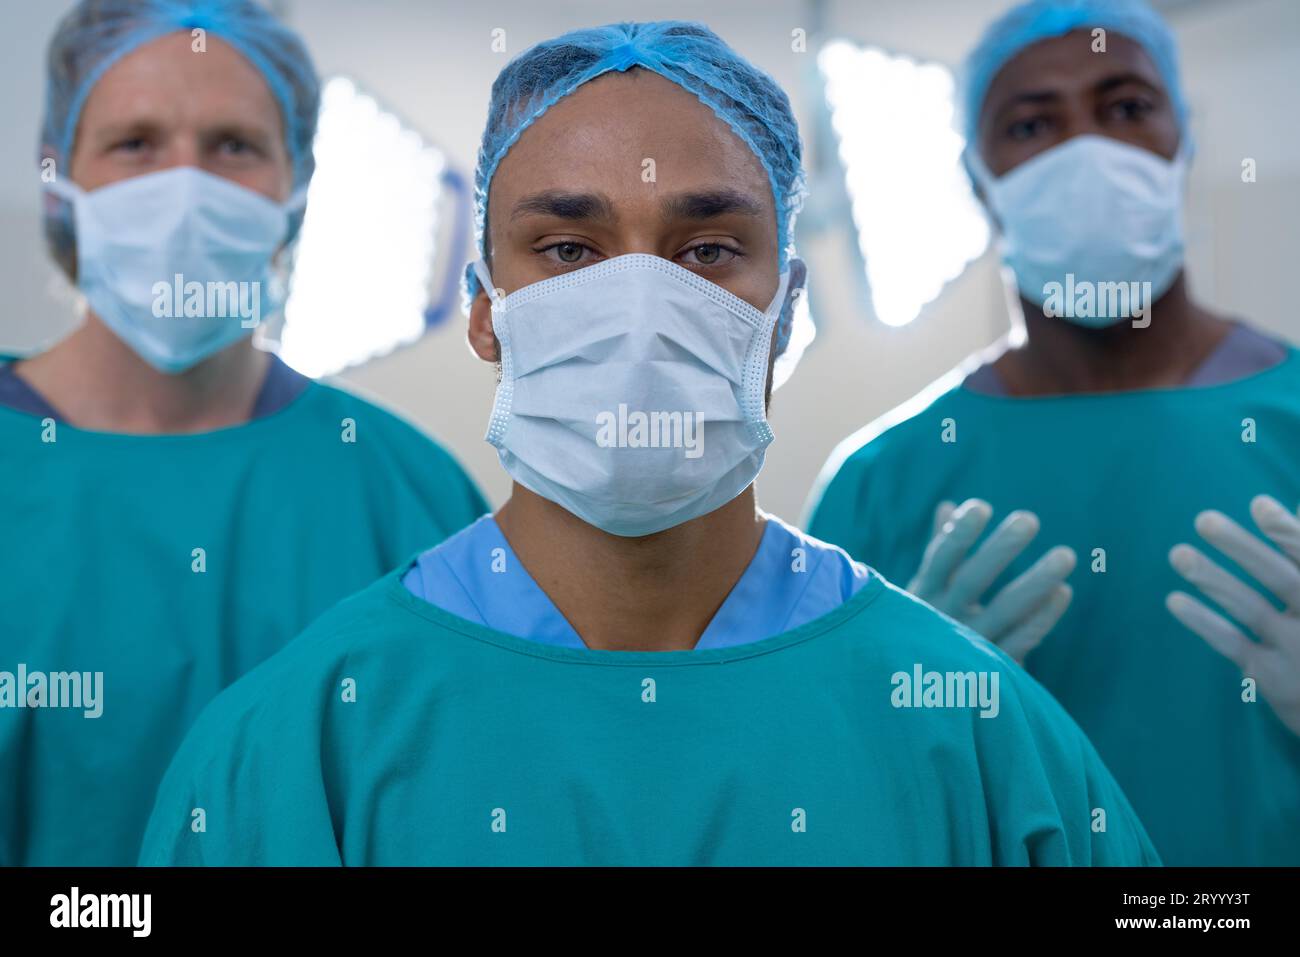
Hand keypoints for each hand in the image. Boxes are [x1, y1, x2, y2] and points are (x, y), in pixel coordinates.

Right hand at [909, 499, 1075, 662]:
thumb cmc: (924, 631)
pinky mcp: (991, 672)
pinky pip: (1021, 641)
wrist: (913, 697)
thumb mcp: (923, 592)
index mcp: (922, 596)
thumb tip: (947, 506)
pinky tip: (1062, 592)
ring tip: (1066, 554)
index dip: (958, 534)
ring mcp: (967, 648)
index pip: (939, 560)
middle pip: (972, 581)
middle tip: (1028, 519)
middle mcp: (941, 621)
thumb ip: (939, 550)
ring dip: (1035, 582)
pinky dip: (1042, 617)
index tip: (981, 506)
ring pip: (1005, 610)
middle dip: (1000, 549)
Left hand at [1168, 495, 1299, 736]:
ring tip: (1178, 554)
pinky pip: (1231, 644)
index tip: (1258, 503)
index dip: (1288, 532)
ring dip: (1213, 579)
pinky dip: (1204, 622)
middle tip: (1203, 519)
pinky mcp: (1271, 676)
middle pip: (1281, 579)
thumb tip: (1296, 501)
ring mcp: (1296, 652)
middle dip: (1242, 548)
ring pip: (1251, 610)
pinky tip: (1174, 600)